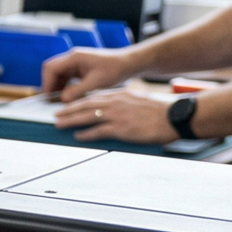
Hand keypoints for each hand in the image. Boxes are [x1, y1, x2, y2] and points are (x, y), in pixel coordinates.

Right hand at [41, 47, 137, 100]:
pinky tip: (68, 96)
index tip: (48, 97)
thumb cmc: (115, 70)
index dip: (47, 83)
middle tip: (50, 99)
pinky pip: (66, 77)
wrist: (129, 64)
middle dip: (49, 84)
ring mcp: (75, 63)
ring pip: (57, 74)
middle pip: (51, 69)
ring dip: (56, 86)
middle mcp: (72, 58)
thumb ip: (78, 91)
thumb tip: (62, 100)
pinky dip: (63, 86)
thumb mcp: (96, 82)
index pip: (51, 68)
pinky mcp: (80, 68)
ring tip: (58, 100)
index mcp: (74, 57)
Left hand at [54, 89, 179, 144]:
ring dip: (71, 120)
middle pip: (86, 105)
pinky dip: (86, 133)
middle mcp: (117, 103)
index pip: (95, 97)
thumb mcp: (139, 102)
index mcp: (121, 95)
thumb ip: (124, 105)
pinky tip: (77, 136)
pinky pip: (99, 131)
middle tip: (56, 114)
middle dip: (69, 109)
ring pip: (88, 116)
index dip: (79, 101)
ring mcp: (118, 115)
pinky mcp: (122, 128)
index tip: (69, 105)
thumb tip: (114, 112)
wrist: (175, 117)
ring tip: (59, 124)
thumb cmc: (160, 113)